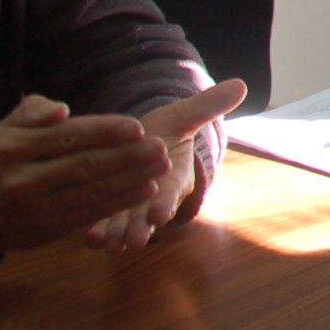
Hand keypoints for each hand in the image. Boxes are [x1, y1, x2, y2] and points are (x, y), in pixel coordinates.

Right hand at [0, 95, 169, 259]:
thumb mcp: (2, 130)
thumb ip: (32, 112)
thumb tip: (62, 111)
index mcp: (12, 147)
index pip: (66, 137)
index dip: (104, 132)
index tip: (137, 127)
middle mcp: (23, 179)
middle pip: (84, 166)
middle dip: (127, 157)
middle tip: (159, 148)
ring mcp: (37, 207)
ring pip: (91, 192)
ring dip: (131, 179)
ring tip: (160, 166)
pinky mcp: (49, 228)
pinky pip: (90, 213)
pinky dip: (120, 202)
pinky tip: (145, 189)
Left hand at [86, 79, 247, 253]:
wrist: (144, 146)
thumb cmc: (165, 133)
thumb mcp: (184, 116)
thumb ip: (208, 106)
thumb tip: (241, 85)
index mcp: (176, 176)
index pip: (172, 191)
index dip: (166, 201)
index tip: (159, 213)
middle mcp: (156, 198)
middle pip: (150, 216)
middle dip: (143, 228)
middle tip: (136, 239)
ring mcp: (134, 208)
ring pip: (127, 225)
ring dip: (119, 235)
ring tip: (110, 245)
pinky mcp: (111, 211)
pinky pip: (105, 223)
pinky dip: (98, 232)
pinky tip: (89, 239)